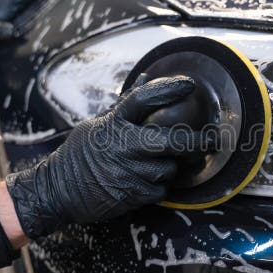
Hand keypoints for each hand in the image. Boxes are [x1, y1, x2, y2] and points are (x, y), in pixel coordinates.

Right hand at [5, 75, 210, 238]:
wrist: (58, 191)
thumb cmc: (81, 155)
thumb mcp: (98, 124)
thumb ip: (126, 104)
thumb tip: (147, 77)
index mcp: (115, 123)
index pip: (144, 99)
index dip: (168, 89)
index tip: (189, 85)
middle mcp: (124, 146)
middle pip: (172, 140)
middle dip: (198, 140)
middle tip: (214, 138)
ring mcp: (129, 172)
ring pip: (170, 168)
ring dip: (171, 166)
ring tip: (157, 164)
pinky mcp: (132, 195)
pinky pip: (161, 189)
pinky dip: (160, 186)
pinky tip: (146, 181)